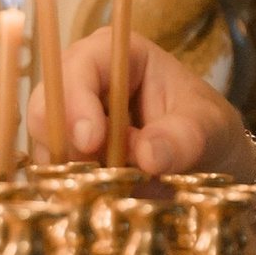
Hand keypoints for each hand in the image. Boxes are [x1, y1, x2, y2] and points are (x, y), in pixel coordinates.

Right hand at [28, 28, 255, 180]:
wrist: (208, 161)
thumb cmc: (207, 128)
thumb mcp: (210, 128)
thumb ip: (185, 137)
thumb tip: (149, 154)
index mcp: (120, 55)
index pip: (81, 65)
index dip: (77, 99)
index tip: (91, 141)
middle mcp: (86, 82)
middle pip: (47, 104)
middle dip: (65, 142)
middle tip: (94, 174)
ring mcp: (71, 121)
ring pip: (45, 145)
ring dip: (70, 172)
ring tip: (112, 188)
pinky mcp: (67, 156)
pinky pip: (52, 174)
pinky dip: (71, 189)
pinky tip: (101, 199)